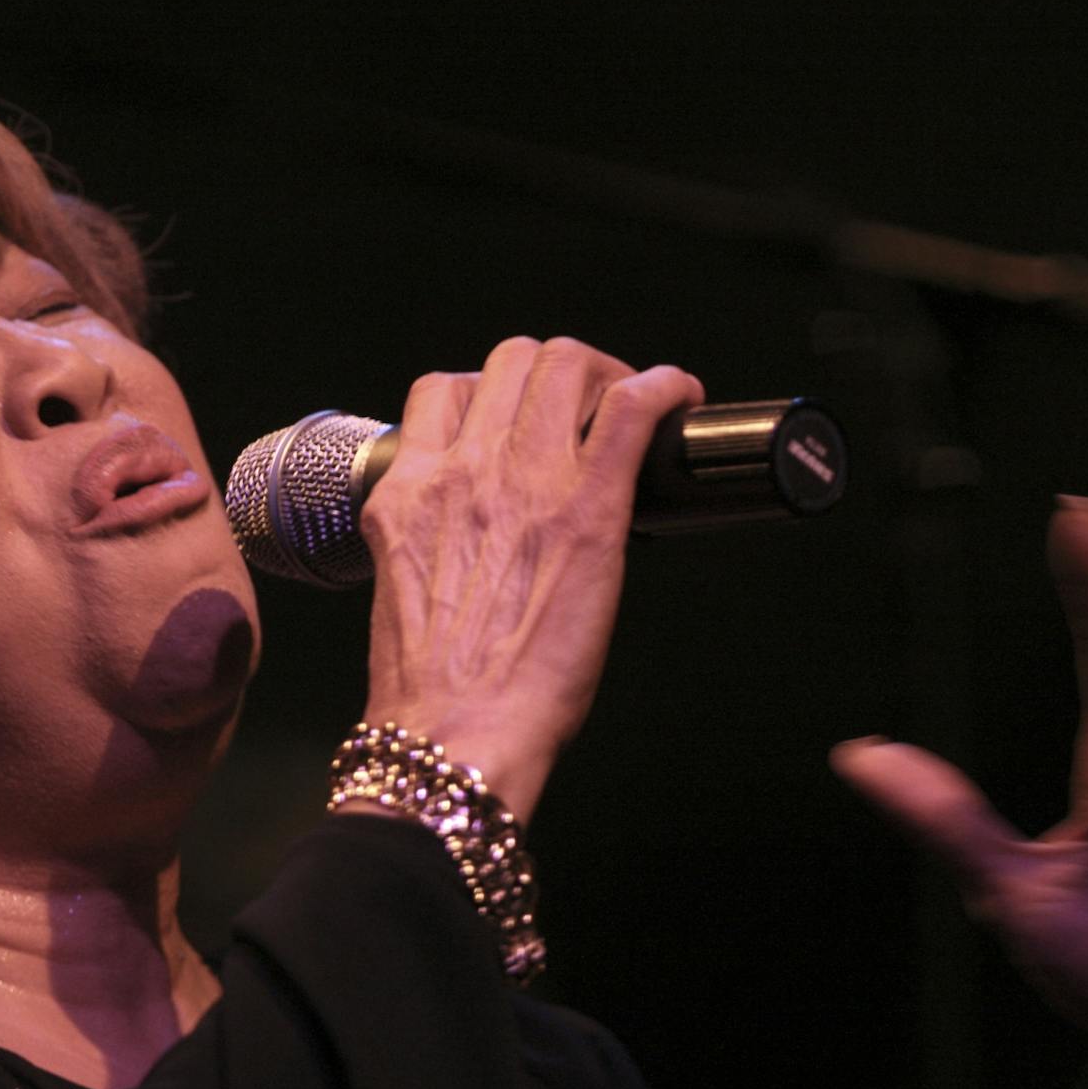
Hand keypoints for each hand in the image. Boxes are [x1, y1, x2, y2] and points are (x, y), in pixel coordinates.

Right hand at [358, 337, 702, 824]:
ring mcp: (526, 480)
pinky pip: (633, 406)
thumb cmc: (433, 686)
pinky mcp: (590, 506)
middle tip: (584, 408)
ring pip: (564, 361)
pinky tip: (680, 399)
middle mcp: (463, 470)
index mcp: (411, 491)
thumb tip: (480, 529)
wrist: (457, 729)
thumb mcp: (407, 584)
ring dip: (603, 373)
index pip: (443, 392)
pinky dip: (665, 388)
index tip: (518, 417)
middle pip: (510, 359)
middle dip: (554, 374)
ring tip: (624, 408)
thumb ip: (434, 534)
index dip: (490, 393)